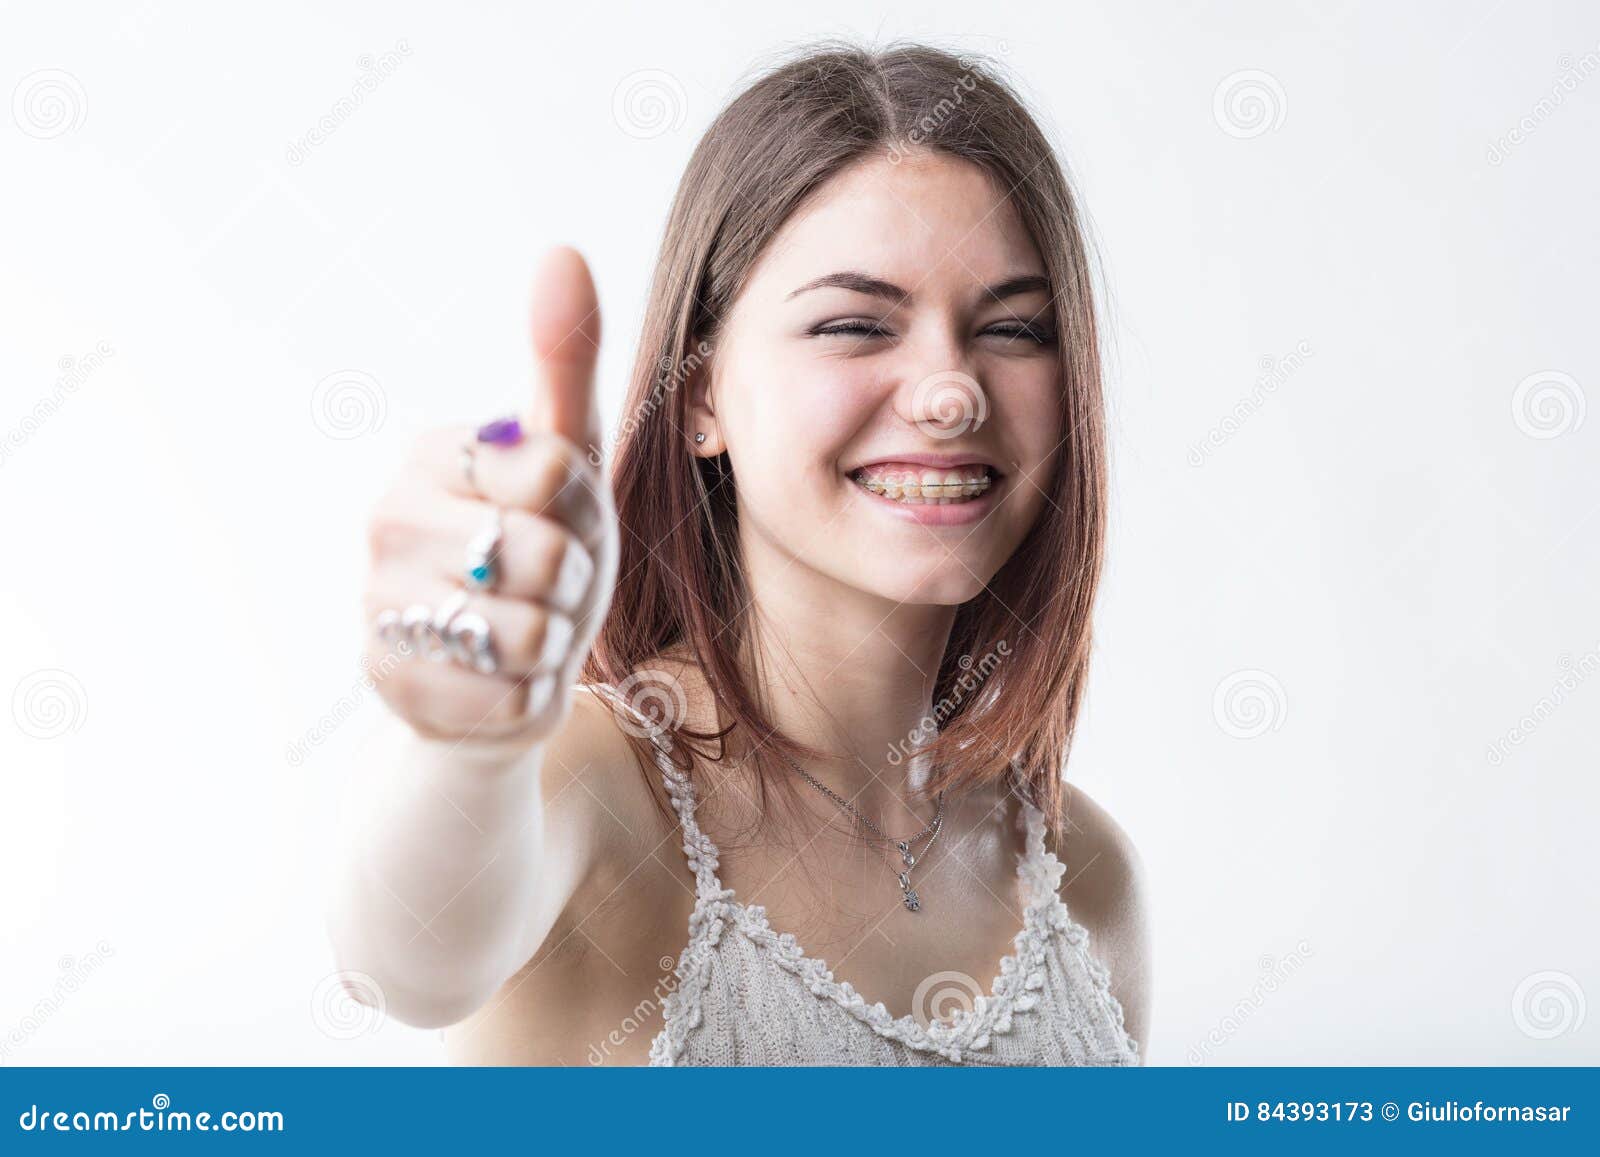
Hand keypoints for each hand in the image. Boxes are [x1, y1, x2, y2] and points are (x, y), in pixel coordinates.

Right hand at [363, 248, 618, 741]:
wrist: (506, 663)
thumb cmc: (544, 543)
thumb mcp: (568, 453)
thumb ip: (565, 361)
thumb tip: (563, 253)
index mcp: (431, 453)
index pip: (554, 472)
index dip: (583, 509)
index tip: (558, 516)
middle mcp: (386, 521)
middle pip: (544, 555)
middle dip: (572, 580)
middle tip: (544, 581)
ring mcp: (379, 607)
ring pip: (529, 632)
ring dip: (552, 640)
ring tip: (523, 628)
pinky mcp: (392, 687)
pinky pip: (508, 696)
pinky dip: (528, 695)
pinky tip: (502, 676)